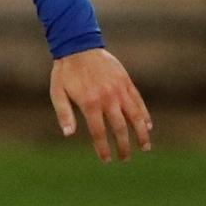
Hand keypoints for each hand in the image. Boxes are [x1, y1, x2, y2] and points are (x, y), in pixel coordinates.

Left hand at [49, 47, 151, 161]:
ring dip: (141, 133)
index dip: (104, 148)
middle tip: (125, 159)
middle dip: (124, 146)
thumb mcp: (57, 92)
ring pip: (135, 116)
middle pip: (120, 128)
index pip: (99, 132)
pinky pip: (138, 101)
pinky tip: (148, 126)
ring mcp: (119, 89)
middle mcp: (107, 98)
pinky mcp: (126, 81)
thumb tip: (69, 135)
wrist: (79, 45)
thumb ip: (64, 114)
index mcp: (90, 103)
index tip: (107, 160)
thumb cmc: (66, 71)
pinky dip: (144, 114)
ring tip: (145, 147)